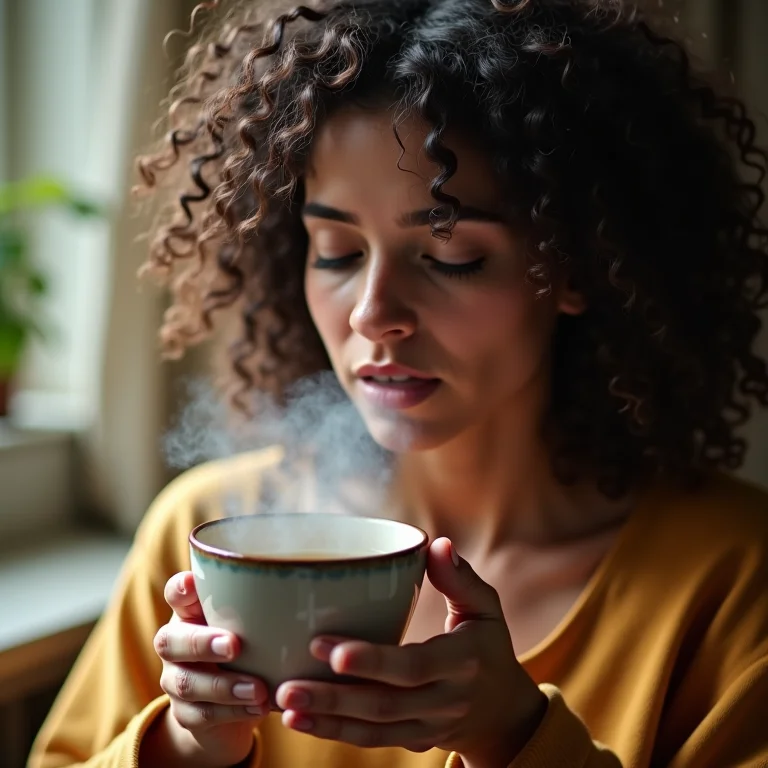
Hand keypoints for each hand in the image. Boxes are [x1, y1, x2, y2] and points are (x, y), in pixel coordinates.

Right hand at [147, 571, 268, 767]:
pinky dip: (233, 711)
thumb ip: (265, 609)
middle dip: (202, 642)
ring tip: (258, 689)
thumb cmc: (249, 650)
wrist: (229, 708)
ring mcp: (176, 679)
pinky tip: (258, 707)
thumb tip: (314, 587)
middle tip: (234, 645)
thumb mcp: (255, 627)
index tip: (193, 584)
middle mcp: (175, 643)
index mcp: (191, 613)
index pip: (176, 593)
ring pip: (186, 682)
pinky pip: (202, 714)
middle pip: (171, 640)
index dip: (180, 588)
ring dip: (224, 685)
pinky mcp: (184, 713)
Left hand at [275, 538, 547, 766]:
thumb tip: (437, 544)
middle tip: (288, 684)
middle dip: (334, 696)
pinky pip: (373, 741)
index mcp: (463, 661)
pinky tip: (300, 720)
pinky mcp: (414, 742)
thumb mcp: (486, 608)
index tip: (323, 646)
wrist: (503, 712)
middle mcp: (447, 700)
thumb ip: (461, 578)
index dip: (370, 660)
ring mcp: (429, 727)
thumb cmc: (487, 645)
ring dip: (327, 720)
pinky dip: (335, 733)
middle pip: (385, 705)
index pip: (413, 667)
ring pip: (374, 730)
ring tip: (285, 705)